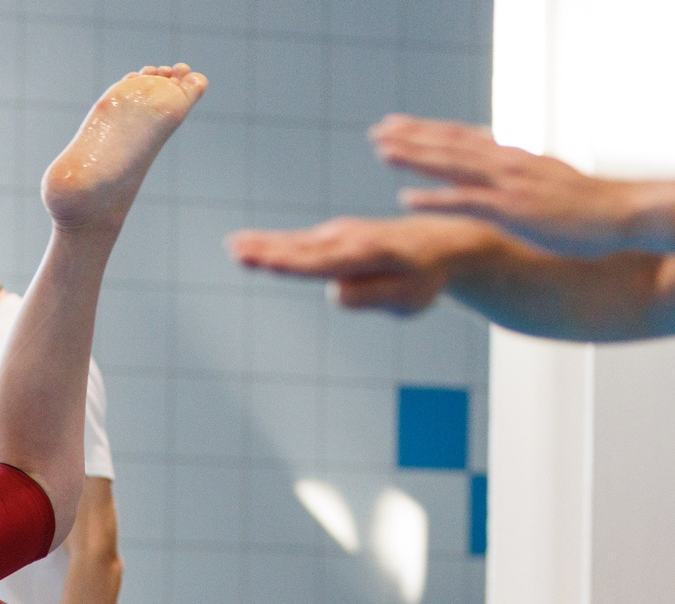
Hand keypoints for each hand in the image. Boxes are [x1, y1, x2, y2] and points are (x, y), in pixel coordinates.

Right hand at [226, 215, 486, 314]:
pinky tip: (252, 245)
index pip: (323, 263)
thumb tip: (335, 292)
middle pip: (302, 249)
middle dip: (268, 249)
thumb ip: (373, 295)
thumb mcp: (408, 297)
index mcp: (368, 255)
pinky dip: (276, 243)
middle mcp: (350, 240)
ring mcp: (341, 235)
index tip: (266, 263)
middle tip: (234, 248)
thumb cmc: (423, 278)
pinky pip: (302, 242)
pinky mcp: (336, 236)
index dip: (292, 264)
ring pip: (297, 243)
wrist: (441, 243)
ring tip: (233, 245)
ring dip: (265, 244)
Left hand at [370, 116, 645, 256]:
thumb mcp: (553, 186)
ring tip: (381, 150)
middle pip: (452, 144)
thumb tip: (510, 183)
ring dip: (414, 156)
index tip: (403, 126)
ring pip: (452, 164)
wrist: (627, 214)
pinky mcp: (513, 210)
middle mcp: (510, 164)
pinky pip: (465, 202)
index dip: (432, 132)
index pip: (466, 139)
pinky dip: (434, 199)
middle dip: (413, 136)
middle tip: (378, 129)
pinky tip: (405, 198)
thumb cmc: (593, 210)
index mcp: (517, 160)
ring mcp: (510, 185)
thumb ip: (526, 181)